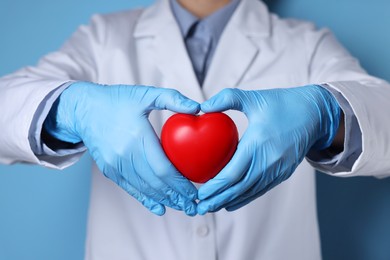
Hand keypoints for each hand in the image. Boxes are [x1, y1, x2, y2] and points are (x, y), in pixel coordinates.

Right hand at [44, 82, 199, 215]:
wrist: (83, 109)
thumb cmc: (117, 100)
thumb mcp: (146, 93)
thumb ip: (173, 99)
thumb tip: (198, 108)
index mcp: (137, 136)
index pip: (163, 168)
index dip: (180, 183)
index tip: (195, 191)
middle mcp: (124, 154)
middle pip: (155, 182)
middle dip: (176, 196)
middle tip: (194, 205)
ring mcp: (115, 164)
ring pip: (144, 188)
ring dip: (164, 200)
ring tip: (182, 207)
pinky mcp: (109, 169)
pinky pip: (130, 188)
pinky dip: (146, 199)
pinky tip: (159, 207)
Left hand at [197, 85, 340, 213]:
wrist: (316, 114)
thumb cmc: (283, 104)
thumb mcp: (254, 97)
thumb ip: (227, 98)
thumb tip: (202, 107)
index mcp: (258, 143)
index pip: (232, 173)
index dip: (215, 186)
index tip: (199, 193)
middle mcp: (268, 161)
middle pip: (238, 188)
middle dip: (217, 199)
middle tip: (199, 207)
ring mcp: (277, 170)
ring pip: (249, 192)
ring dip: (229, 202)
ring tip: (211, 208)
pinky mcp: (282, 173)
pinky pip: (260, 190)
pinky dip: (244, 198)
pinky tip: (231, 203)